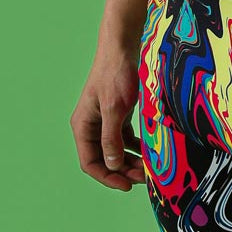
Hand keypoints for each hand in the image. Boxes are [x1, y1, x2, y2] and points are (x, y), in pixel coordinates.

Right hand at [69, 46, 145, 191]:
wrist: (123, 46)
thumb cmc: (116, 74)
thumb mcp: (114, 108)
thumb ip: (111, 138)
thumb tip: (112, 165)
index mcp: (83, 126)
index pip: (90, 162)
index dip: (107, 177)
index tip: (127, 185)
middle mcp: (90, 125)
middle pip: (104, 158)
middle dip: (122, 170)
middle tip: (144, 178)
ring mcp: (104, 119)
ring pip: (115, 149)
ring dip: (130, 160)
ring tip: (148, 167)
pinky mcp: (117, 112)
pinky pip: (124, 137)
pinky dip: (134, 146)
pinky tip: (148, 151)